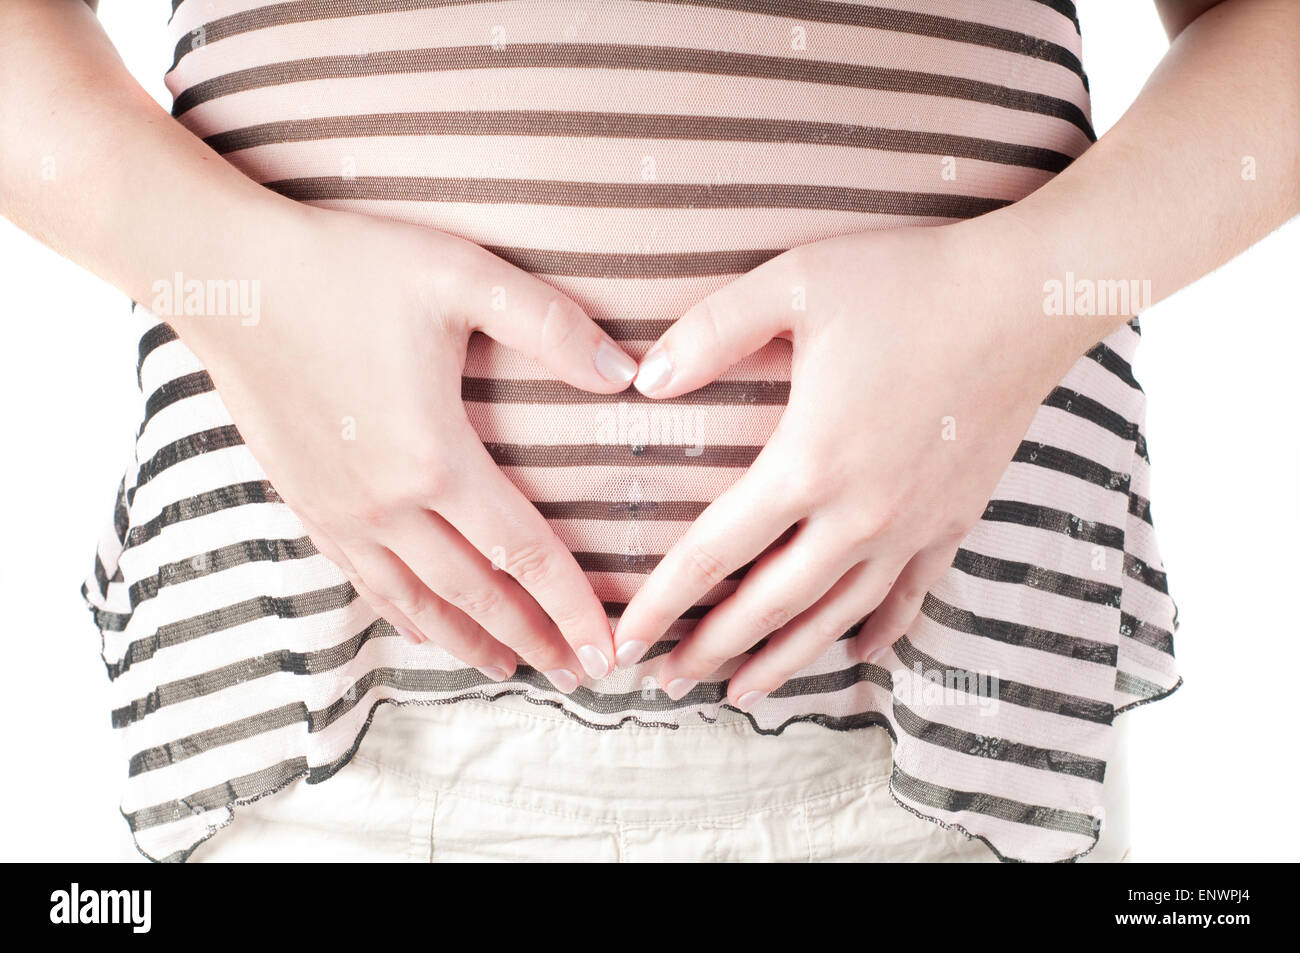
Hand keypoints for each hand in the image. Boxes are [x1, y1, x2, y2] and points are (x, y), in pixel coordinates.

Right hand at [179, 204, 637, 690]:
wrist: (228, 277)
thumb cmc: (350, 269)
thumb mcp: (463, 277)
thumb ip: (551, 326)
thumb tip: (625, 373)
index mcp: (435, 459)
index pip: (523, 553)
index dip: (571, 606)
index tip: (607, 648)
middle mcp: (387, 504)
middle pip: (477, 594)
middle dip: (533, 639)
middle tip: (577, 674)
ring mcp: (340, 511)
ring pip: (417, 601)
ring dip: (470, 641)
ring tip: (510, 670)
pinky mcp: (306, 501)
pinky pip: (363, 580)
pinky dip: (403, 614)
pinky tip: (422, 628)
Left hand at [613, 225, 1092, 708]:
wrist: (1027, 298)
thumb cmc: (906, 282)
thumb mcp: (791, 285)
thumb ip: (709, 332)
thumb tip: (644, 381)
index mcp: (807, 462)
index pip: (714, 552)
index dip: (664, 602)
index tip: (626, 641)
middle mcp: (858, 513)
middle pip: (769, 604)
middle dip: (712, 650)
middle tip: (668, 683)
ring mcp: (912, 524)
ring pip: (835, 616)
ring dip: (784, 658)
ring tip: (742, 691)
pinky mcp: (955, 518)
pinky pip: (910, 594)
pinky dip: (879, 630)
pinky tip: (856, 652)